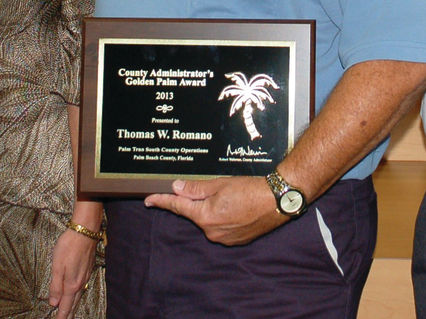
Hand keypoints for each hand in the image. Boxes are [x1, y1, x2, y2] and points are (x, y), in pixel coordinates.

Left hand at [48, 229, 97, 317]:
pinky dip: (78, 294)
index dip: (61, 316)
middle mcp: (81, 282)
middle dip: (69, 314)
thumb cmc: (69, 246)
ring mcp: (86, 275)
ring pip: (79, 295)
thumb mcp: (57, 266)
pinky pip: (83, 287)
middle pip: (74, 303)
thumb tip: (54, 303)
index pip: (66, 306)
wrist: (85, 230)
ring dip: (74, 305)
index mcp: (72, 284)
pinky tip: (77, 293)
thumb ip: (55, 286)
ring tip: (70, 312)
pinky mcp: (88, 268)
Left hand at [144, 176, 287, 245]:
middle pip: (196, 213)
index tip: (149, 200)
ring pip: (210, 220)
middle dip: (200, 201)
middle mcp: (211, 231)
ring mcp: (224, 238)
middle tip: (217, 188)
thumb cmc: (250, 189)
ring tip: (234, 196)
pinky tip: (238, 207)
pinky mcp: (235, 240)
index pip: (178, 206)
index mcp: (204, 216)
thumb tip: (176, 187)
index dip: (162, 201)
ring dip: (214, 209)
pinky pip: (222, 228)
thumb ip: (196, 188)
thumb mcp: (219, 184)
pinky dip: (225, 217)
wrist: (277, 201)